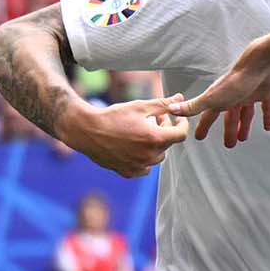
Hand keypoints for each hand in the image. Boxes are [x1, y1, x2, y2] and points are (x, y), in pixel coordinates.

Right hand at [57, 96, 189, 177]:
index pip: (181, 134)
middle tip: (155, 119)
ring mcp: (137, 166)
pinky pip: (144, 168)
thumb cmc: (113, 117)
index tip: (177, 118)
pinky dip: (143, 159)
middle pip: (168, 144)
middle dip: (165, 130)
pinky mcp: (126, 172)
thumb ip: (163, 105)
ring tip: (143, 131)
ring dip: (155, 145)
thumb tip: (180, 98)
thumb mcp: (141, 107)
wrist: (87, 130)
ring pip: (157, 157)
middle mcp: (148, 155)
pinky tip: (135, 147)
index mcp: (155, 139)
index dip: (182, 124)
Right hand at [168, 49, 269, 147]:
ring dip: (244, 126)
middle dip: (229, 130)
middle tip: (229, 144)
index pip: (209, 115)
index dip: (204, 126)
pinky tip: (268, 127)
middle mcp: (234, 97)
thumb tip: (171, 109)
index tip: (200, 136)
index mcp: (220, 99)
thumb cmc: (237, 79)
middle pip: (230, 117)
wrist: (261, 63)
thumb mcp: (213, 97)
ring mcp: (250, 93)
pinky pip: (266, 108)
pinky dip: (267, 117)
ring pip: (246, 114)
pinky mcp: (266, 91)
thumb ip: (194, 106)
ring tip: (243, 138)